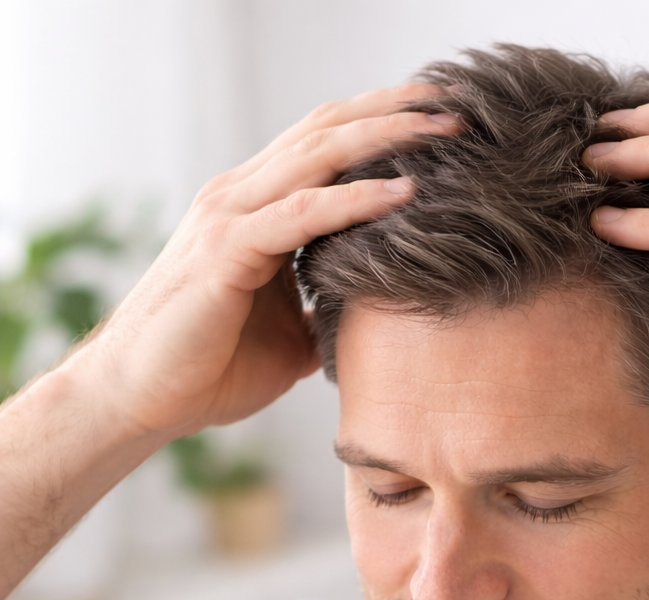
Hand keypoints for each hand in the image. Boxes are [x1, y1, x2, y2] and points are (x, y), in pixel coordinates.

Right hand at [84, 85, 458, 439]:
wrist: (143, 398)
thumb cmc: (210, 366)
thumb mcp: (292, 334)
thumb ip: (326, 308)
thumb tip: (371, 316)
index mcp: (256, 208)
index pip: (324, 145)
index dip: (381, 126)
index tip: (440, 124)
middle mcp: (241, 197)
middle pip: (327, 131)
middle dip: (395, 112)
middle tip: (457, 105)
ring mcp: (229, 217)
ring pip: (317, 155)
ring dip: (387, 138)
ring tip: (446, 129)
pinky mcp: (225, 251)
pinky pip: (301, 214)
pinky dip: (355, 201)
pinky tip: (404, 193)